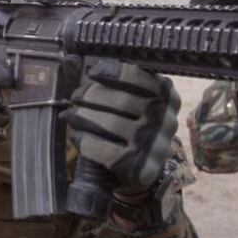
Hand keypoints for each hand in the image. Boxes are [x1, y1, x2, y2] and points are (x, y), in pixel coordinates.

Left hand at [63, 60, 178, 192]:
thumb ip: (120, 85)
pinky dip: (87, 141)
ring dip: (84, 117)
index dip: (112, 73)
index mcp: (167, 96)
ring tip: (70, 115)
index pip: (139, 77)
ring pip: (113, 124)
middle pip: (122, 101)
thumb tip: (80, 70)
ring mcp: (155, 145)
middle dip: (92, 96)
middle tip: (75, 97)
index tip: (92, 73)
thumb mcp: (137, 102)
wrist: (144, 168)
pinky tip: (76, 136)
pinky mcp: (142, 168)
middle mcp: (166, 119)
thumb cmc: (133, 126)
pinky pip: (107, 151)